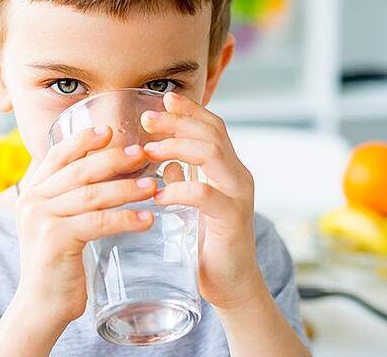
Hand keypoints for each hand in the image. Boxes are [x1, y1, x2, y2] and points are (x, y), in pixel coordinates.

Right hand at [12, 125, 158, 323]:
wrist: (41, 307)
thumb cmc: (59, 267)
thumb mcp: (60, 225)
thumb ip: (74, 201)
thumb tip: (112, 176)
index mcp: (33, 193)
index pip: (57, 155)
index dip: (84, 140)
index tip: (110, 131)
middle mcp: (32, 201)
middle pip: (78, 169)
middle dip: (113, 159)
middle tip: (142, 154)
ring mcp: (41, 219)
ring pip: (90, 193)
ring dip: (125, 188)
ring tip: (152, 186)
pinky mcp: (54, 239)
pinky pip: (97, 221)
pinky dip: (125, 218)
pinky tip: (147, 219)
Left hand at [140, 91, 260, 310]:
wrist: (231, 286)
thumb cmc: (209, 247)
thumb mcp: (193, 207)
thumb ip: (184, 181)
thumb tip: (166, 163)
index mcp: (228, 170)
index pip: (213, 128)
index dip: (190, 111)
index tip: (163, 99)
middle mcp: (238, 176)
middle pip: (212, 133)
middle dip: (179, 121)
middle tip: (148, 119)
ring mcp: (238, 196)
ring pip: (212, 154)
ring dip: (177, 146)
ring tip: (149, 150)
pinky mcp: (232, 219)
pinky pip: (206, 194)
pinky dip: (180, 189)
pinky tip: (159, 194)